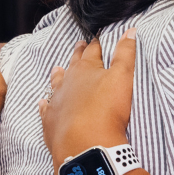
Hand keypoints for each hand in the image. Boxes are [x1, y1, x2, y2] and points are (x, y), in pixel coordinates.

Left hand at [39, 29, 136, 169]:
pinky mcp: (51, 121)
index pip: (93, 51)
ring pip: (56, 83)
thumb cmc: (107, 110)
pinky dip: (45, 104)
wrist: (85, 143)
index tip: (96, 37)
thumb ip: (125, 53)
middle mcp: (68, 82)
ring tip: (57, 69)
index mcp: (86, 69)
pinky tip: (43, 102)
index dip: (96, 44)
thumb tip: (130, 31)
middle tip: (79, 45)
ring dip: (58, 75)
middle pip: (73, 64)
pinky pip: (46, 109)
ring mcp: (57, 101)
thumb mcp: (123, 77)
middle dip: (78, 54)